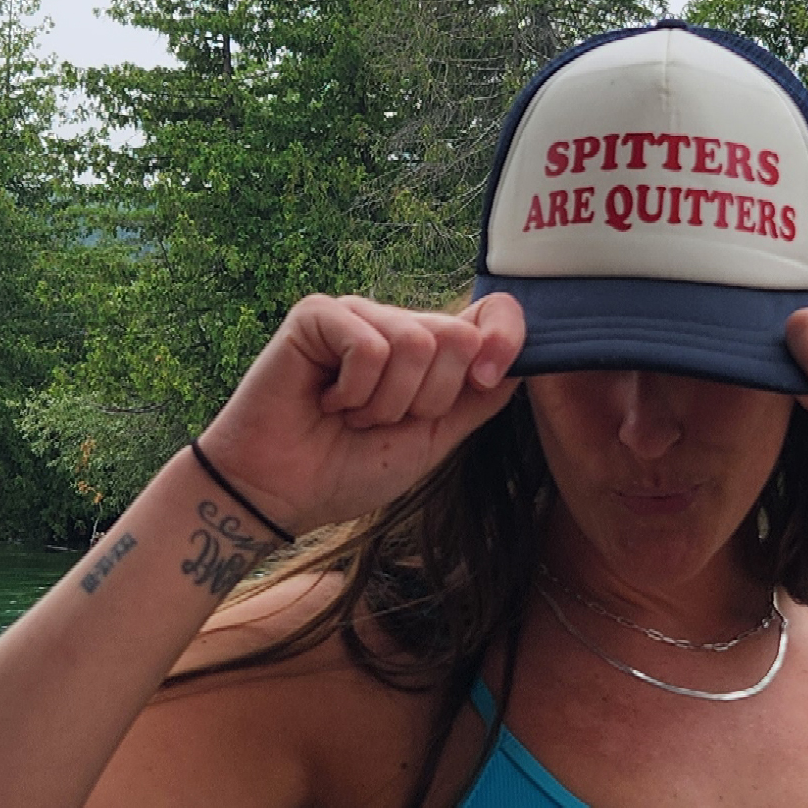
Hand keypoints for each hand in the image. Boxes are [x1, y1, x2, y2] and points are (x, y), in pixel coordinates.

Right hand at [197, 293, 525, 533]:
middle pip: (459, 336)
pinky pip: (371, 347)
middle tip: (382, 420)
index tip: (485, 381)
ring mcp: (357, 314)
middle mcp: (396, 323)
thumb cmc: (348, 468)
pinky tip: (325, 402)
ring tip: (351, 415)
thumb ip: (477, 401)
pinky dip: (354, 392)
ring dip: (386, 403)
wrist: (280, 493)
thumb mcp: (432, 440)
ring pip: (417, 343)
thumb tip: (527, 362)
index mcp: (429, 349)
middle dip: (428, 398)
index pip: (490, 314)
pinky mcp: (317, 315)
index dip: (505, 339)